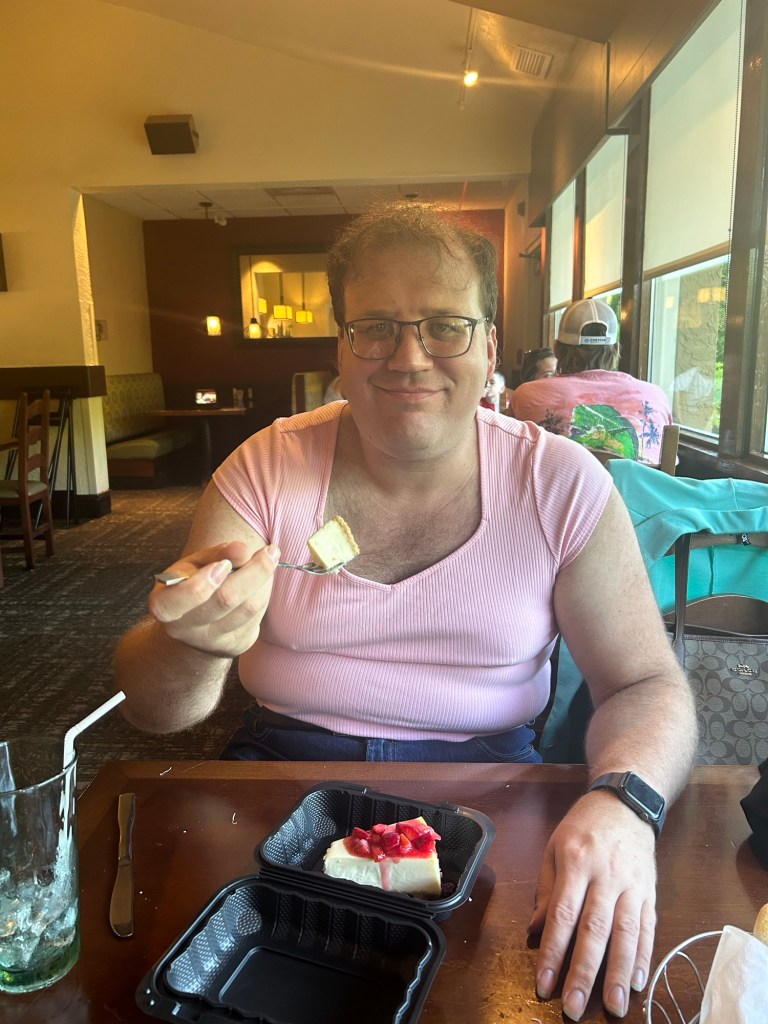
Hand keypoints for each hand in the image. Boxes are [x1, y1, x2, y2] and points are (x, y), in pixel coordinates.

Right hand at [148, 540, 279, 658]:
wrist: (196, 620)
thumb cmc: (195, 581)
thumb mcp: (198, 562)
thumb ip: (219, 553)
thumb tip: (241, 550)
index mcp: (164, 603)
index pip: (175, 601)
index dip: (201, 583)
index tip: (224, 565)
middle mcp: (183, 628)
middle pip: (224, 600)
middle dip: (253, 571)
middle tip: (271, 551)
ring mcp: (209, 642)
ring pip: (247, 609)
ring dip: (263, 582)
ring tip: (268, 560)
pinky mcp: (233, 646)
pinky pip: (256, 619)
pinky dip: (263, 597)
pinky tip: (258, 586)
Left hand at [528, 790, 656, 1019]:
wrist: (626, 803)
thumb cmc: (583, 826)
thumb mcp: (554, 847)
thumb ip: (546, 890)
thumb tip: (535, 930)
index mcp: (576, 862)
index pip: (563, 914)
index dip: (553, 951)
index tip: (544, 983)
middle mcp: (607, 876)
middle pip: (595, 929)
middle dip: (584, 972)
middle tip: (575, 1007)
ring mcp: (633, 885)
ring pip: (627, 934)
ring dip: (620, 973)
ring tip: (615, 1006)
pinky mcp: (651, 892)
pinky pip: (649, 928)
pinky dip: (645, 957)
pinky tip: (640, 982)